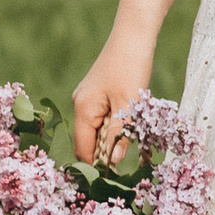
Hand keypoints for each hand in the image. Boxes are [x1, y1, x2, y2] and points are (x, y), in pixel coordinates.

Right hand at [72, 23, 159, 166]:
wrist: (133, 36)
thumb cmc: (131, 68)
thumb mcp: (129, 106)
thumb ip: (120, 134)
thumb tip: (113, 161)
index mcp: (83, 109)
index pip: (83, 149)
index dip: (97, 166)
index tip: (114, 179)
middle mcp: (81, 104)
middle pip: (89, 141)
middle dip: (106, 153)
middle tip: (128, 163)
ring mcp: (88, 98)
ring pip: (98, 130)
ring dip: (114, 138)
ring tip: (134, 139)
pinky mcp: (99, 94)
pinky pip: (104, 118)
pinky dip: (117, 125)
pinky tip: (133, 123)